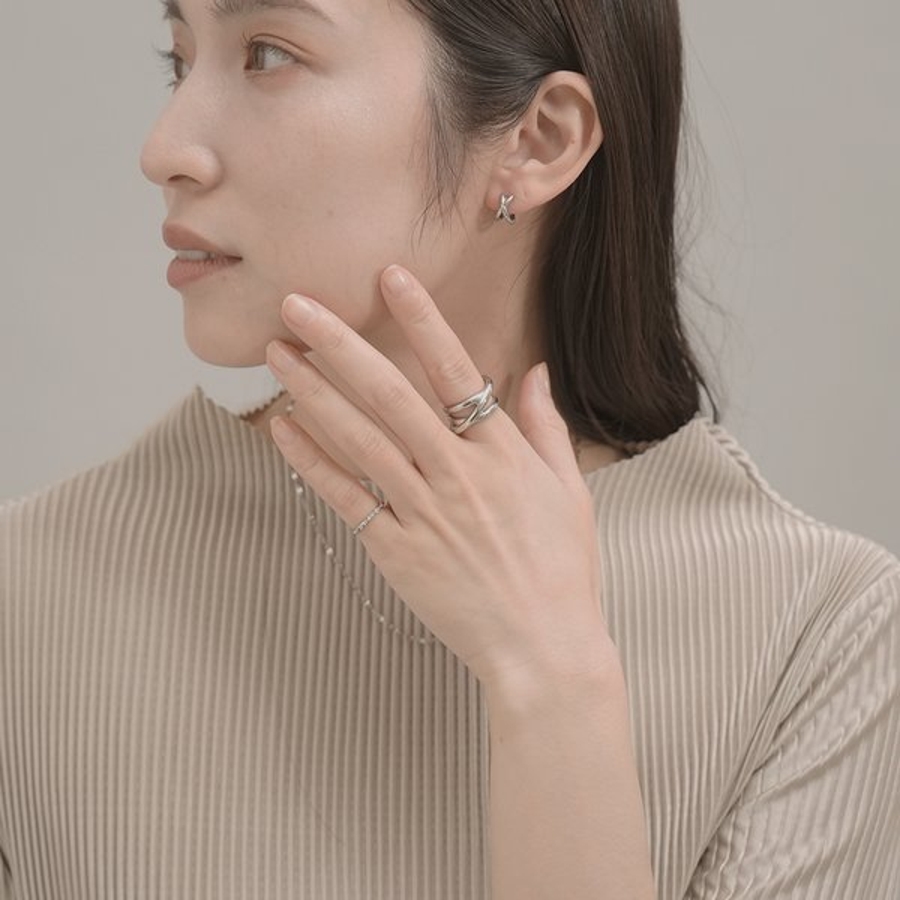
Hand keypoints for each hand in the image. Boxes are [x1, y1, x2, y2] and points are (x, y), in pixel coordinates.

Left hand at [265, 265, 616, 699]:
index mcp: (503, 455)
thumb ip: (546, 427)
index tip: (389, 276)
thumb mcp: (570, 492)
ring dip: (313, 392)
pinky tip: (282, 429)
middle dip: (341, 344)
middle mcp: (459, 476)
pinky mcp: (396, 553)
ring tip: (278, 354)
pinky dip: (312, 463)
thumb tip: (533, 372)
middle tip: (298, 303)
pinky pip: (347, 500)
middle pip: (390, 396)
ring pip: (359, 440)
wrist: (543, 651)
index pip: (454, 372)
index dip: (421, 320)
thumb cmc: (562, 572)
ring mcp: (424, 514)